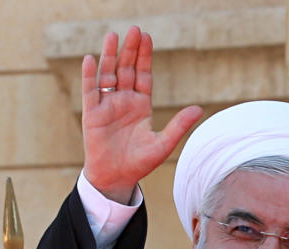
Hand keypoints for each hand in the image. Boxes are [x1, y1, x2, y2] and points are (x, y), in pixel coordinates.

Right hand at [81, 27, 202, 203]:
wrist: (117, 178)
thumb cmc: (139, 163)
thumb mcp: (163, 144)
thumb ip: (178, 125)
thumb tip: (199, 108)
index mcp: (141, 105)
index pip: (143, 75)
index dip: (145, 57)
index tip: (147, 38)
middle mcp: (123, 101)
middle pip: (126, 69)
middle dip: (130, 50)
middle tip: (134, 29)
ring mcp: (106, 106)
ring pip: (108, 75)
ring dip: (110, 56)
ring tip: (113, 36)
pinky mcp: (91, 114)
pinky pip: (89, 91)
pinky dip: (89, 75)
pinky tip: (90, 60)